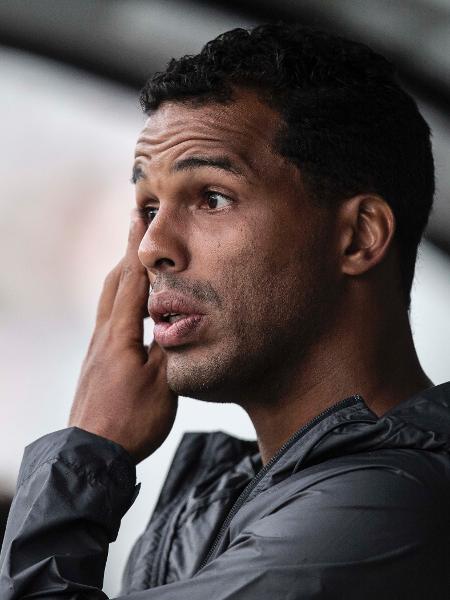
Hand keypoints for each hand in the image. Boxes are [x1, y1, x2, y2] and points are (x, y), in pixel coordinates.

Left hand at [69, 211, 177, 462]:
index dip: (137, 248)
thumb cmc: (131, 419)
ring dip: (122, 277)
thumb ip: (171, 347)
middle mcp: (104, 335)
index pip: (131, 280)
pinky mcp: (96, 363)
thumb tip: (178, 320)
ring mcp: (97, 349)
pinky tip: (129, 311)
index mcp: (120, 334)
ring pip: (108, 301)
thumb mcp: (162, 384)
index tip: (140, 218)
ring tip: (136, 266)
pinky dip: (119, 301)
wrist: (91, 452)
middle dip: (127, 255)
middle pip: (114, 284)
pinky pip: (107, 319)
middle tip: (136, 231)